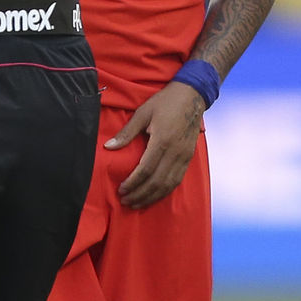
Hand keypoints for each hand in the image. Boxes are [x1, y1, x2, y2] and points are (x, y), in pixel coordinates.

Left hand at [106, 81, 204, 208]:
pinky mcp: (189, 158)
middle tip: (125, 201)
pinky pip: (177, 181)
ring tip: (137, 203)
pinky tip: (155, 196)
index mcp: (162, 141)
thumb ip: (127, 132)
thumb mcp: (143, 112)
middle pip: (156, 182)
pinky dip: (165, 192)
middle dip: (140, 195)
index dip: (132, 183)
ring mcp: (184, 157)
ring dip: (152, 197)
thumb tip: (109, 147)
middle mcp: (175, 153)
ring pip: (168, 185)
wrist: (192, 96)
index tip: (121, 190)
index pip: (145, 170)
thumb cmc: (165, 102)